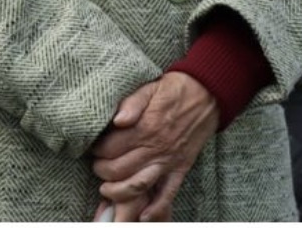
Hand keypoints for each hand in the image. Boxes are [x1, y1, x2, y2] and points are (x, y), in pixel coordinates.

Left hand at [91, 73, 219, 220]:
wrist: (208, 93)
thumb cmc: (174, 89)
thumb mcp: (149, 88)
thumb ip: (131, 104)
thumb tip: (117, 120)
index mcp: (145, 126)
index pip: (111, 147)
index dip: (97, 150)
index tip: (93, 148)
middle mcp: (156, 146)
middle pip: (120, 168)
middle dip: (102, 171)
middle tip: (97, 167)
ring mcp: (169, 159)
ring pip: (139, 184)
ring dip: (119, 192)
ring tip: (107, 189)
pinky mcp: (181, 167)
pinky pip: (168, 192)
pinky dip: (156, 207)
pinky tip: (143, 216)